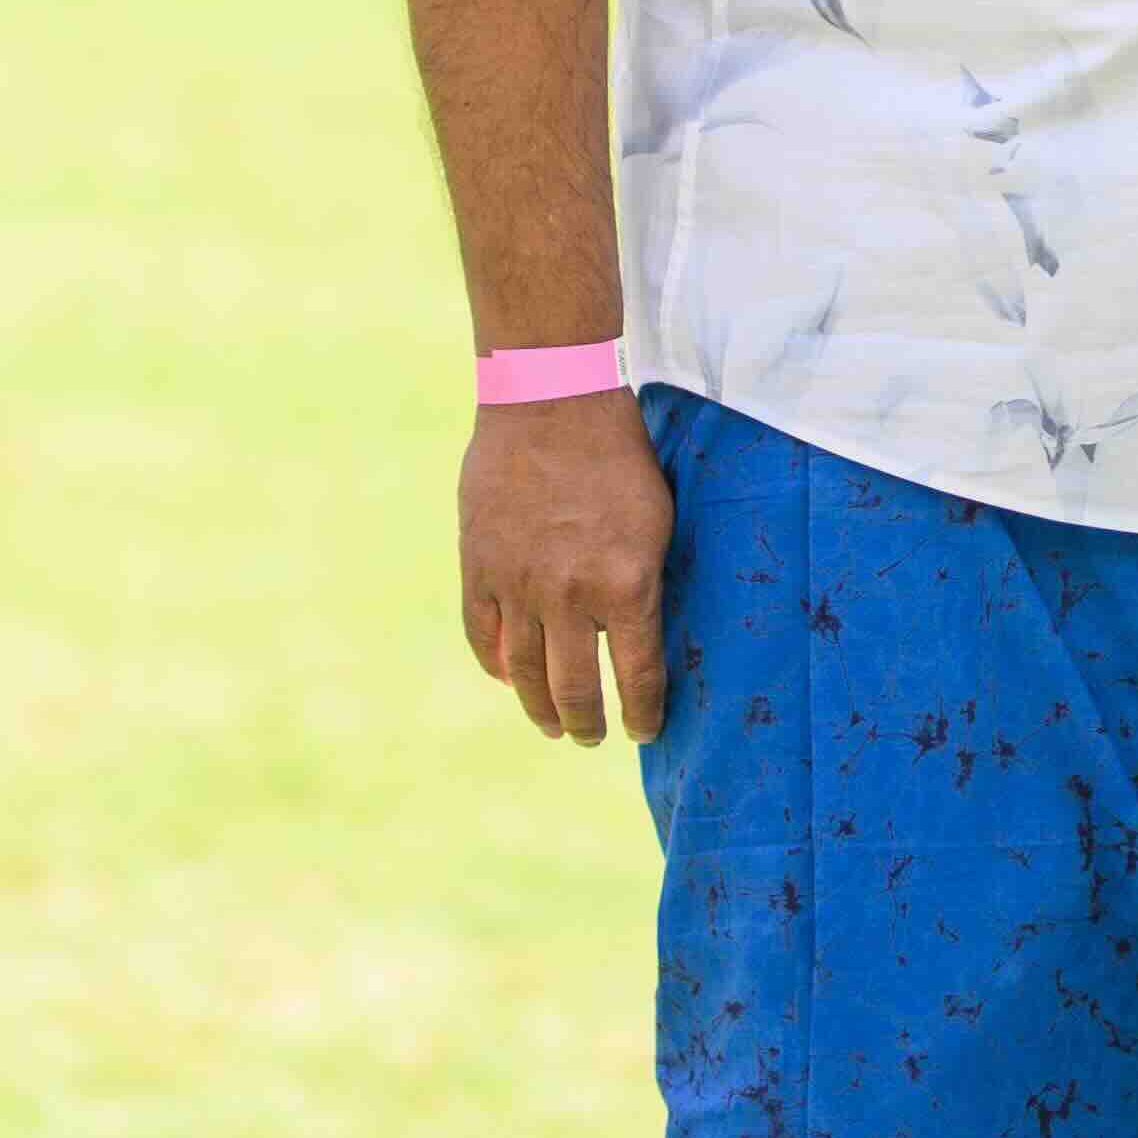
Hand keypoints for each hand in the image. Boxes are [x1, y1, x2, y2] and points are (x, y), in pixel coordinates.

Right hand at [458, 387, 673, 745]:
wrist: (552, 401)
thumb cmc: (619, 457)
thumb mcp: (658, 523)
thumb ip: (645, 584)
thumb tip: (642, 637)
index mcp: (626, 585)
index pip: (637, 677)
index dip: (642, 714)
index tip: (644, 732)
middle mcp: (570, 595)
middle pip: (575, 690)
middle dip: (587, 724)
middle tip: (591, 737)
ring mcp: (518, 584)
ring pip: (523, 673)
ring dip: (539, 708)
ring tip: (552, 724)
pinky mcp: (479, 567)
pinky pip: (481, 635)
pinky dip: (494, 663)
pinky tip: (507, 676)